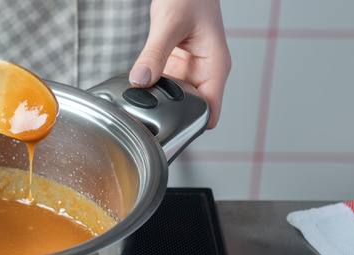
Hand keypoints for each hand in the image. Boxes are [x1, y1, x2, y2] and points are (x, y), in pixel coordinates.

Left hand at [129, 0, 231, 128]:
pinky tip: (139, 86)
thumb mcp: (169, 24)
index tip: (169, 130)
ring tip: (139, 101)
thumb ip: (155, 53)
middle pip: (189, 109)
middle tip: (144, 116)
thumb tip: (141, 79)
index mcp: (214, 66)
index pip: (209, 111)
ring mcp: (189, 69)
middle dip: (169, 115)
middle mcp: (204, 71)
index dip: (191, 124)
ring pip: (174, 99)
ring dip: (158, 102)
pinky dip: (152, 87)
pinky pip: (164, 84)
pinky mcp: (176, 64)